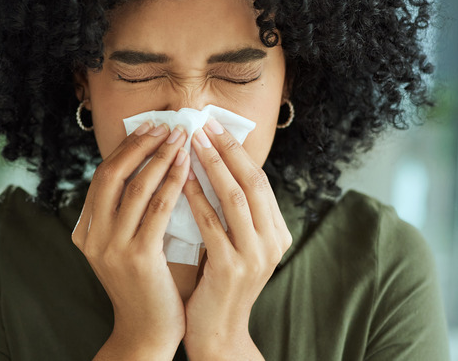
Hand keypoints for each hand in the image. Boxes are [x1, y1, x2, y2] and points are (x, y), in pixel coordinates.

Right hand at [71, 122, 189, 358]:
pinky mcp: (136, 257)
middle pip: (110, 175)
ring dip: (160, 158)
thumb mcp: (126, 245)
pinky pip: (156, 210)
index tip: (150, 128)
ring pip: (134, 188)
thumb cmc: (145, 285)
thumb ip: (130, 213)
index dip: (126, 149)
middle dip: (140, 145)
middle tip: (166, 125)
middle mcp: (91, 236)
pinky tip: (186, 167)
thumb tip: (151, 165)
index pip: (102, 177)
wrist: (146, 331)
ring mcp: (110, 248)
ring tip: (181, 138)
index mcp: (85, 231)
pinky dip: (172, 183)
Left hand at [182, 118, 292, 359]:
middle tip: (203, 123)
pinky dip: (196, 197)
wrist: (217, 333)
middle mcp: (274, 242)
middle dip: (227, 148)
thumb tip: (214, 164)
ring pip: (235, 197)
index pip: (260, 181)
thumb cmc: (218, 284)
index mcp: (278, 232)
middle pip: (252, 181)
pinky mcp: (232, 268)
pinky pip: (212, 223)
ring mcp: (256, 256)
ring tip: (190, 142)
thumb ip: (233, 213)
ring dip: (211, 165)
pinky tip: (180, 178)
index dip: (237, 150)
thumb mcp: (236, 244)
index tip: (214, 126)